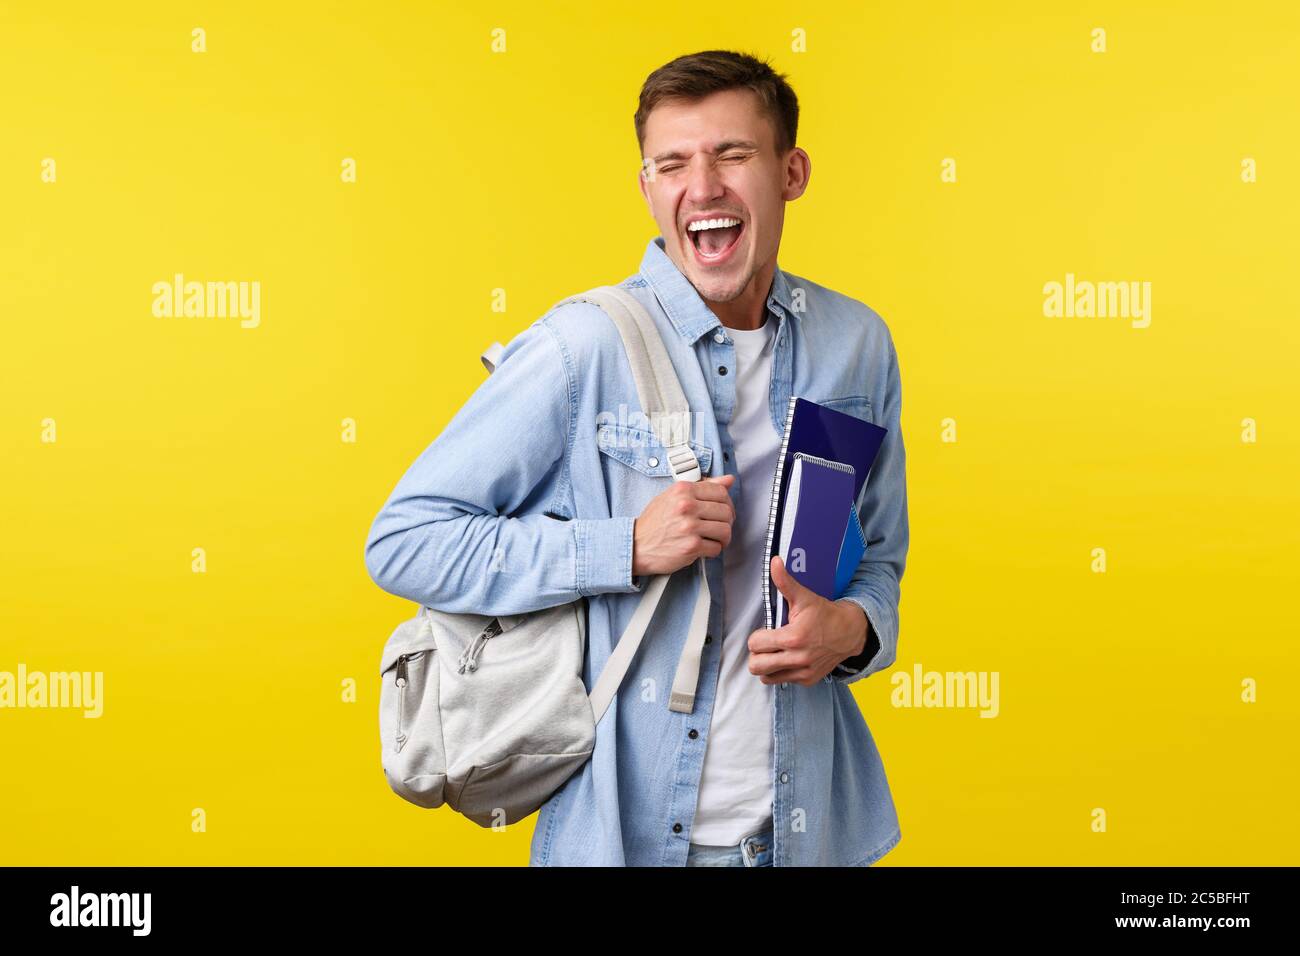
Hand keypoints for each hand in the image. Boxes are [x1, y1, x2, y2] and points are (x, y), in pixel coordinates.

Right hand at [632, 473, 735, 575]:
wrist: (636, 545)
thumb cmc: (654, 522)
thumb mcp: (673, 497)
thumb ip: (702, 487)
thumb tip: (729, 480)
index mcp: (683, 490)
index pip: (721, 492)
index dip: (727, 503)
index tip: (723, 511)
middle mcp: (686, 506)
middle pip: (726, 512)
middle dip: (726, 522)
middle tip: (719, 528)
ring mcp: (689, 527)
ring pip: (725, 530)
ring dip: (722, 538)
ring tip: (713, 539)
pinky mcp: (691, 546)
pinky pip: (716, 548)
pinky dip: (713, 550)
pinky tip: (703, 548)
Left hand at [746, 554, 867, 685]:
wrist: (850, 632)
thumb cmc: (824, 614)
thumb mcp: (804, 597)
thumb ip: (785, 582)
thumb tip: (774, 561)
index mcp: (793, 638)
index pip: (755, 644)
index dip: (757, 636)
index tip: (767, 631)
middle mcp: (798, 659)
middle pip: (756, 665)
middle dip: (757, 653)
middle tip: (767, 643)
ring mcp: (803, 672)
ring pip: (766, 677)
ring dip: (766, 665)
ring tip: (775, 652)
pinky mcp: (807, 680)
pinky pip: (781, 680)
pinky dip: (780, 672)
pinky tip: (787, 658)